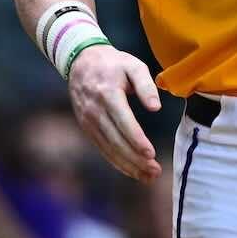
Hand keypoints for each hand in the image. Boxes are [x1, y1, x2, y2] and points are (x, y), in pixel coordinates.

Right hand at [68, 42, 161, 182]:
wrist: (81, 61)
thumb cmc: (114, 63)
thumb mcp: (133, 65)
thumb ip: (146, 85)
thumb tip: (155, 108)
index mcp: (108, 93)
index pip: (123, 122)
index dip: (136, 140)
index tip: (151, 154)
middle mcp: (95, 110)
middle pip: (116, 140)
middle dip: (136, 159)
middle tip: (155, 171)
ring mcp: (88, 120)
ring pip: (108, 148)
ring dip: (128, 165)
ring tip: (148, 176)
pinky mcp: (86, 127)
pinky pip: (102, 148)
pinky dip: (116, 162)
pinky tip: (132, 170)